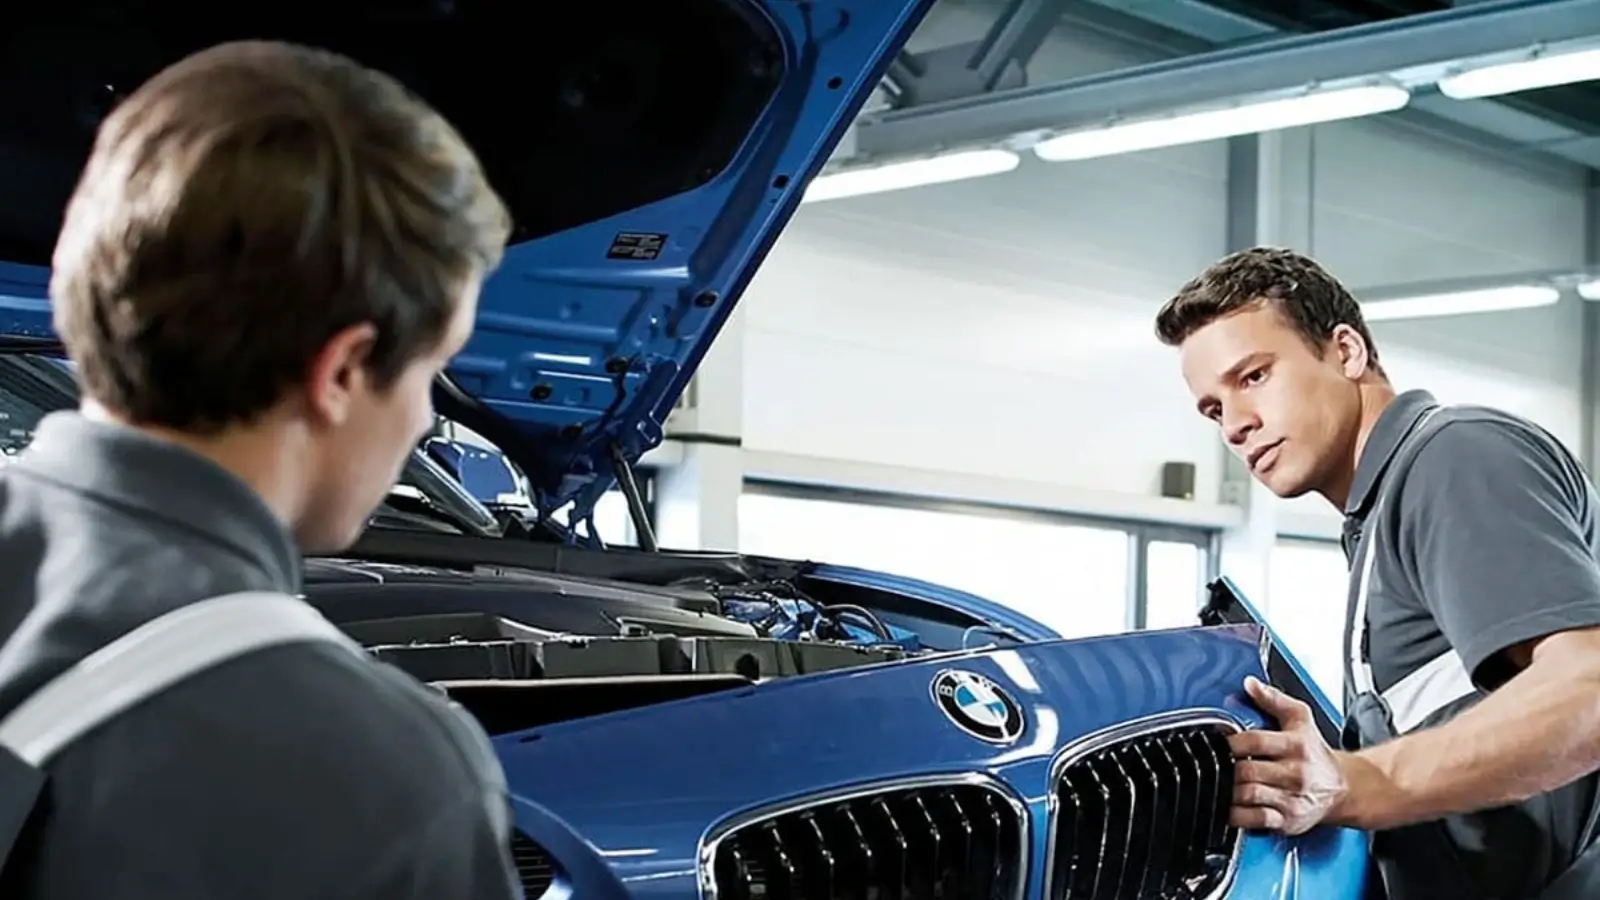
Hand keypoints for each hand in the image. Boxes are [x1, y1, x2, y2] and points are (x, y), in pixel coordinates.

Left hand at [1227, 676, 1349, 834]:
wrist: (1342, 787)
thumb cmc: (1315, 752)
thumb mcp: (1300, 718)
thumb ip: (1273, 699)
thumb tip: (1249, 684)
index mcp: (1295, 745)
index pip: (1255, 741)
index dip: (1230, 742)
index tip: (1216, 741)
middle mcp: (1295, 774)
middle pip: (1248, 770)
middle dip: (1225, 767)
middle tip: (1212, 763)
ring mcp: (1291, 799)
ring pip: (1248, 795)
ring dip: (1226, 790)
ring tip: (1217, 782)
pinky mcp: (1288, 820)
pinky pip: (1254, 819)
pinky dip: (1235, 814)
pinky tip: (1226, 805)